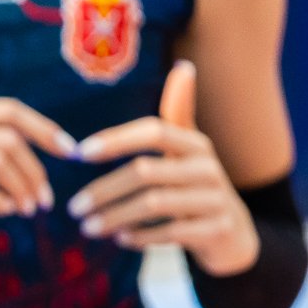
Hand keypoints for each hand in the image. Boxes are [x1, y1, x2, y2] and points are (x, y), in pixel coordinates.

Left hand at [70, 62, 257, 274]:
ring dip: (115, 217)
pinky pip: (171, 233)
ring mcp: (215, 199)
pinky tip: (120, 240)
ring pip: (154, 204)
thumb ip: (179, 115)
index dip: (116, 139)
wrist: (233, 235)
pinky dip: (141, 237)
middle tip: (74, 208)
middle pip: (146, 172)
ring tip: (87, 228)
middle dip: (104, 190)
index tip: (79, 153)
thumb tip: (184, 67)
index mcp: (196, 144)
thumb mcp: (189, 151)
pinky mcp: (217, 230)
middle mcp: (208, 167)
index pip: (154, 132)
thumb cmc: (197, 187)